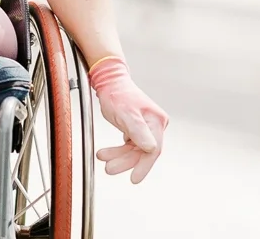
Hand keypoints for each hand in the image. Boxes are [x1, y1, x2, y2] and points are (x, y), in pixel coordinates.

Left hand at [90, 56, 166, 182]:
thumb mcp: (126, 113)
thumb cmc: (117, 94)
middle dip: (125, 161)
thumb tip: (151, 149)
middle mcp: (154, 125)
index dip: (144, 166)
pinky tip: (107, 153)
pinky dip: (118, 150)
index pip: (153, 149)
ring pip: (134, 150)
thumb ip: (138, 131)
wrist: (109, 81)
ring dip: (119, 156)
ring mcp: (146, 128)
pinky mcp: (136, 129)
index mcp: (156, 121)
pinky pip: (129, 145)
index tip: (134, 178)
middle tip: (109, 168)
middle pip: (142, 152)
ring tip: (103, 157)